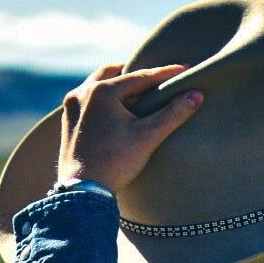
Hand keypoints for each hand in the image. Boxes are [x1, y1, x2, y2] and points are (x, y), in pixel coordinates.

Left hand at [56, 64, 202, 192]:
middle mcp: (82, 92)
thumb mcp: (148, 137)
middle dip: (135, 73)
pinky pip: (87, 100)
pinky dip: (102, 98)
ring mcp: (71, 106)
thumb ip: (172, 114)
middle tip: (154, 76)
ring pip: (97, 85)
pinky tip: (113, 108)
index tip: (184, 69)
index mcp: (101, 91)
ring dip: (116, 84)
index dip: (165, 74)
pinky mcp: (67, 120)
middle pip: (114, 74)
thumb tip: (196, 94)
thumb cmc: (115, 164)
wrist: (82, 193)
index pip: (140, 77)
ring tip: (133, 90)